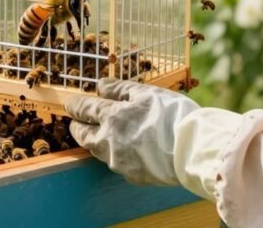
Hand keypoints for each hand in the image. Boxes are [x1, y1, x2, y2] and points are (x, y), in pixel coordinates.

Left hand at [66, 78, 199, 185]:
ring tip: (98, 135)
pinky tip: (124, 150)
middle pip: (83, 136)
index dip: (76, 106)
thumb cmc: (172, 116)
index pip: (85, 109)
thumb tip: (100, 86)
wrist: (192, 150)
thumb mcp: (147, 93)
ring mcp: (119, 161)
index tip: (70, 105)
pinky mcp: (132, 176)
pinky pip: (117, 163)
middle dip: (77, 127)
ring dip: (94, 142)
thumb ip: (120, 89)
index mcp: (112, 117)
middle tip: (76, 123)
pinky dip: (116, 154)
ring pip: (98, 151)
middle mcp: (109, 141)